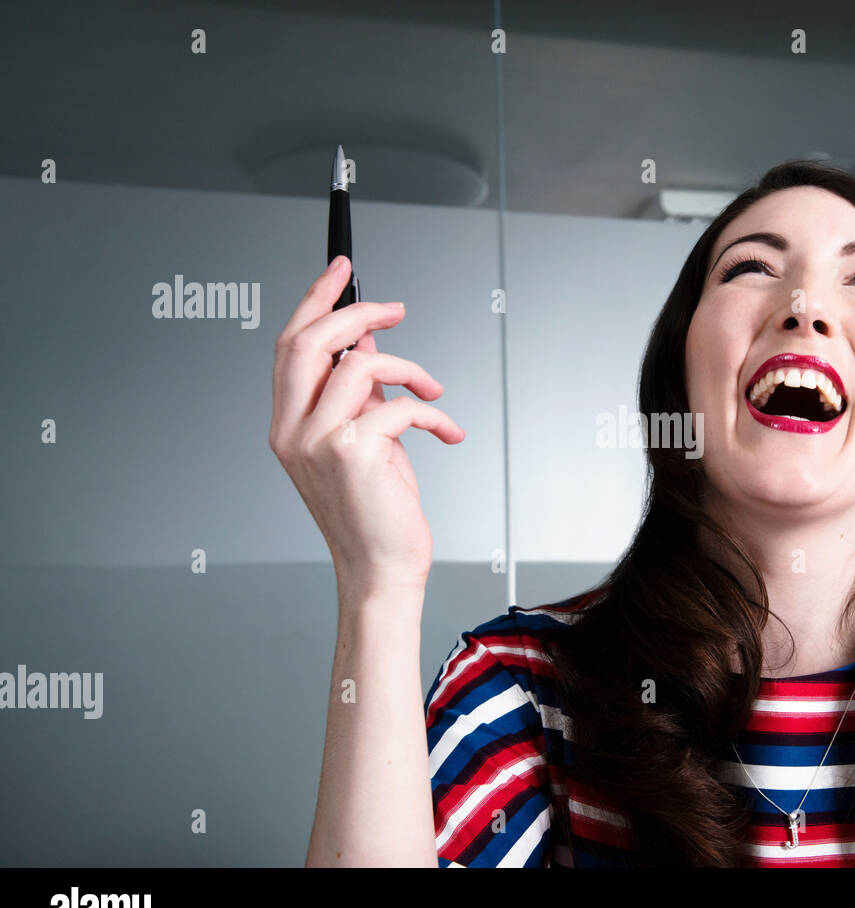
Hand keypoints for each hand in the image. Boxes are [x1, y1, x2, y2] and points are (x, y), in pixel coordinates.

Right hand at [269, 256, 465, 592]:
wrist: (383, 569)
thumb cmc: (376, 511)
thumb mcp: (364, 440)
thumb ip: (358, 394)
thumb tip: (371, 346)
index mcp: (286, 424)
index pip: (289, 345)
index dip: (315, 300)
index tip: (342, 269)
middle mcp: (291, 431)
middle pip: (311, 341)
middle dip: (358, 312)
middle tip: (396, 309)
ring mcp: (316, 441)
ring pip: (360, 365)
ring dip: (408, 367)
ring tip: (433, 387)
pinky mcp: (352, 452)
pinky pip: (399, 405)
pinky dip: (432, 411)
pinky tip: (447, 432)